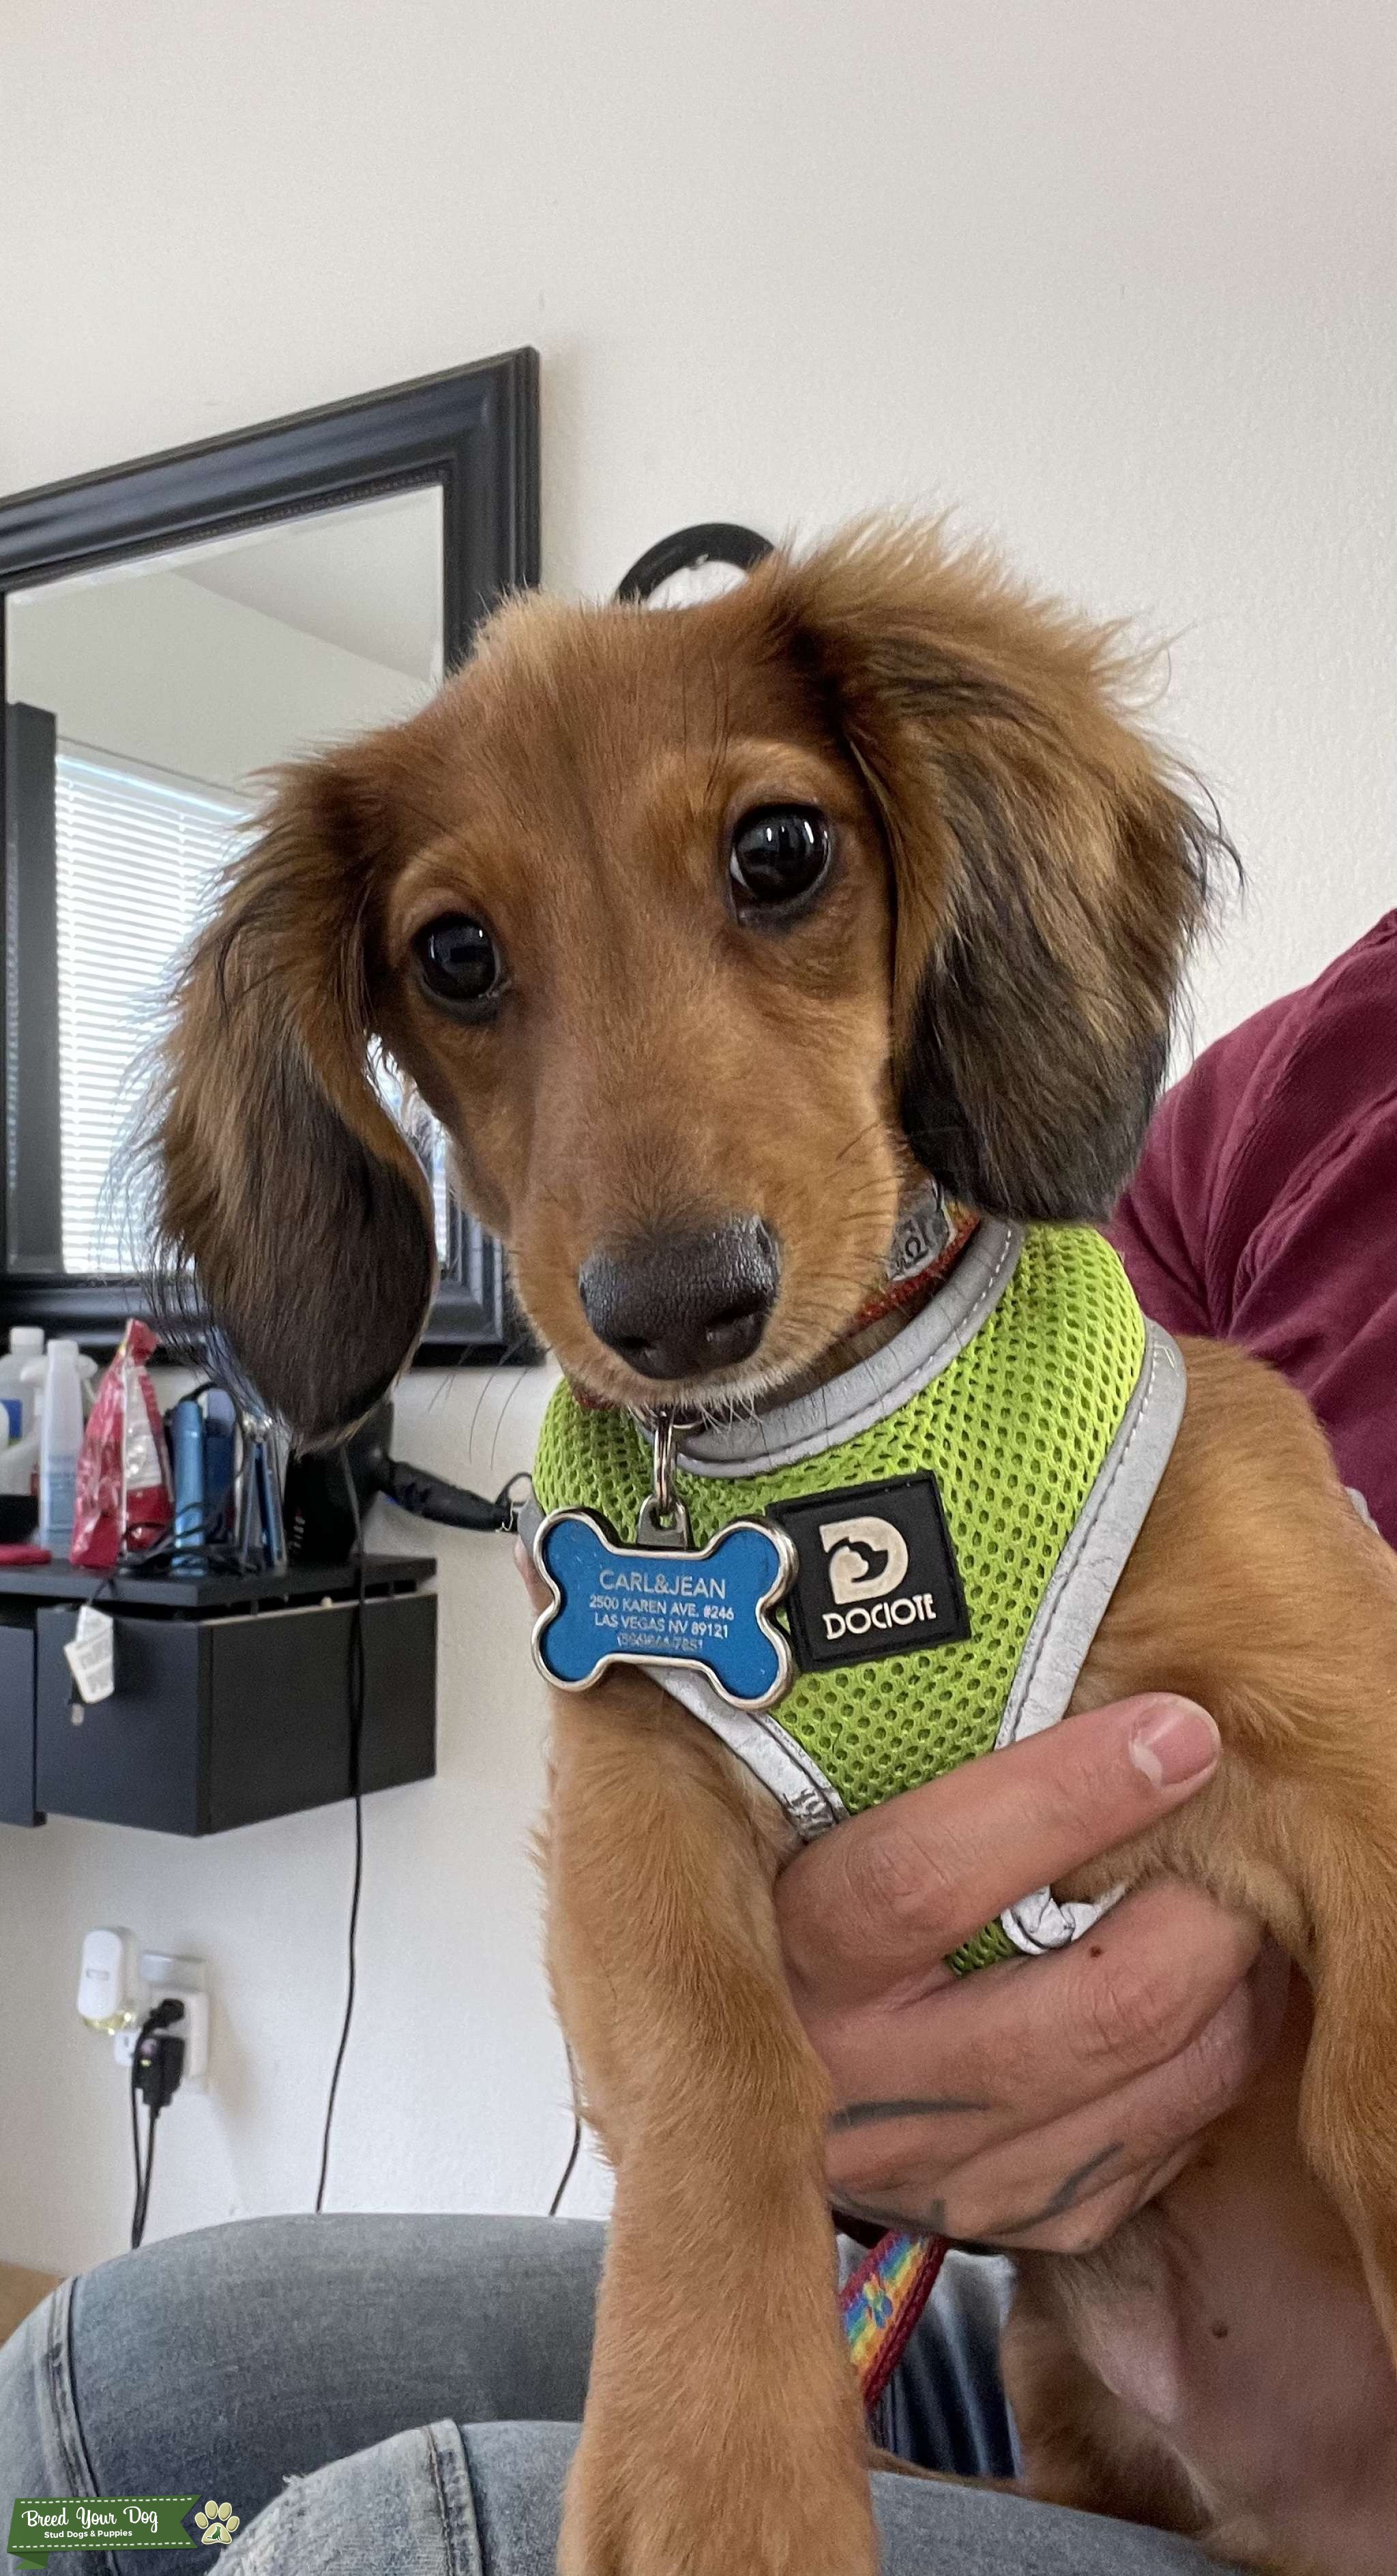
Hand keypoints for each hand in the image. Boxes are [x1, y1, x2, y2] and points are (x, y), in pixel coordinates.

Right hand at [776, 1695, 1288, 2251]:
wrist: (720, 2058)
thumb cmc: (785, 1876)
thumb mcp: (786, 1803)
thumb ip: (878, 1741)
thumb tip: (1044, 1640)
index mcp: (787, 1951)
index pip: (926, 1878)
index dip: (1065, 1799)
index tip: (1177, 1727)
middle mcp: (851, 2078)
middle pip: (1086, 2008)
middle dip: (1202, 1911)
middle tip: (1247, 1829)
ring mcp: (931, 2163)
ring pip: (1141, 2084)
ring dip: (1231, 1988)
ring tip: (1249, 1903)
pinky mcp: (992, 2216)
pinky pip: (1144, 2155)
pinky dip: (1207, 2070)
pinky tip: (1216, 2000)